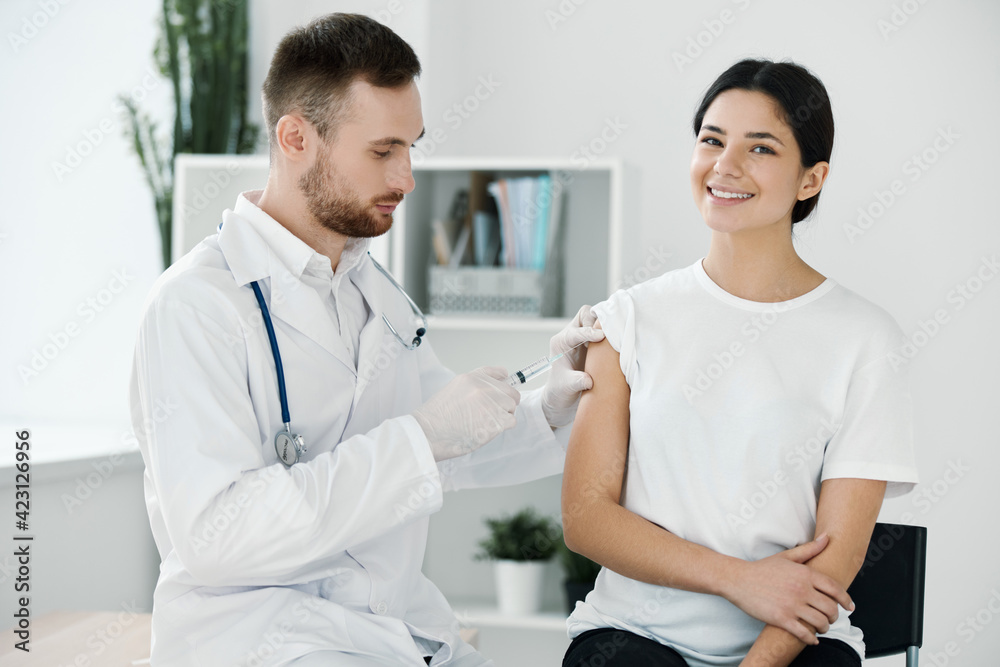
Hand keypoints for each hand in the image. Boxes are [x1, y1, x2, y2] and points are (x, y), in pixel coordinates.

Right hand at [412, 367, 519, 461]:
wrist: (428, 433)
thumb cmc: (435, 418)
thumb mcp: (452, 391)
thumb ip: (472, 389)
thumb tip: (490, 394)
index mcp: (471, 378)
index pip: (498, 372)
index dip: (503, 381)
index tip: (504, 385)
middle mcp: (483, 387)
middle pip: (510, 392)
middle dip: (505, 403)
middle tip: (494, 414)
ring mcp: (491, 403)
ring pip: (511, 407)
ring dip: (503, 416)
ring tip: (485, 423)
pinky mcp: (496, 420)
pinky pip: (511, 421)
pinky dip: (502, 427)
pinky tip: (487, 430)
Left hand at [540, 305, 605, 426]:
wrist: (561, 396)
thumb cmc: (560, 390)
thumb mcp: (565, 388)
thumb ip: (575, 382)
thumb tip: (588, 380)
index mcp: (560, 342)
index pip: (574, 331)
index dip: (588, 332)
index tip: (601, 336)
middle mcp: (570, 335)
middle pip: (585, 314)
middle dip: (597, 321)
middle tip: (609, 333)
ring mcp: (582, 337)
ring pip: (595, 318)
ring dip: (605, 325)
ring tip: (615, 336)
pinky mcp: (593, 342)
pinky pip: (603, 328)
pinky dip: (610, 332)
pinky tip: (618, 341)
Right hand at [723, 534, 853, 645]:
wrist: (738, 580)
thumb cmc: (762, 568)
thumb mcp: (787, 557)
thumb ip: (809, 549)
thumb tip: (827, 537)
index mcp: (804, 574)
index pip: (835, 589)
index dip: (846, 599)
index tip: (850, 606)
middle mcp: (801, 590)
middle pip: (830, 608)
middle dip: (834, 616)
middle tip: (831, 618)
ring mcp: (791, 605)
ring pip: (820, 622)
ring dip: (824, 628)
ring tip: (821, 627)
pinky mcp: (781, 619)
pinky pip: (804, 633)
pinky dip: (811, 639)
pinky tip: (812, 639)